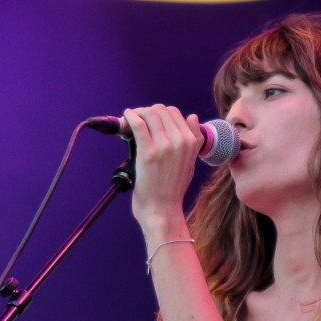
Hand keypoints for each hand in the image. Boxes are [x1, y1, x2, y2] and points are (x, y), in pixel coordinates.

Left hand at [123, 105, 203, 236]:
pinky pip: (138, 125)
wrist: (162, 209)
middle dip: (147, 111)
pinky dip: (130, 116)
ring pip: (150, 114)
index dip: (159, 113)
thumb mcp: (191, 162)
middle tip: (137, 119)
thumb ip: (194, 139)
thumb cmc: (172, 188)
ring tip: (130, 119)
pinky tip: (126, 116)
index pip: (174, 113)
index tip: (148, 119)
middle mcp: (181, 141)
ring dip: (137, 113)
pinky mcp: (148, 152)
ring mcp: (165, 146)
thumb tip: (192, 116)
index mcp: (192, 142)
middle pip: (161, 110)